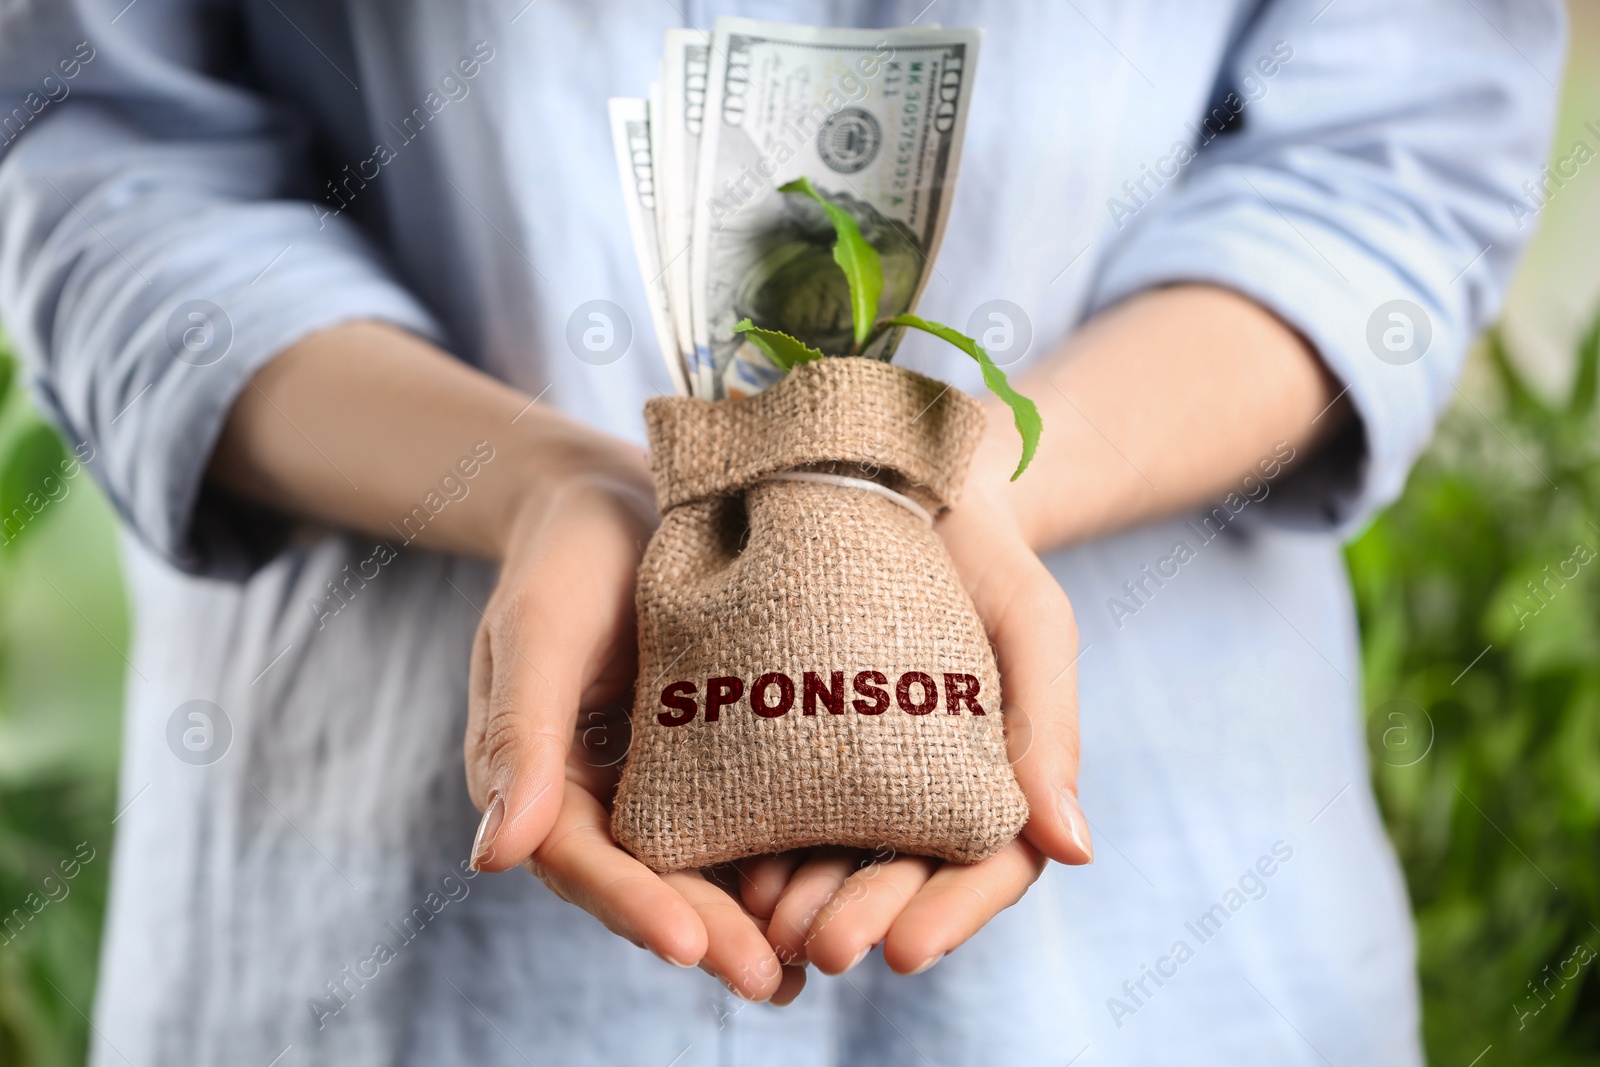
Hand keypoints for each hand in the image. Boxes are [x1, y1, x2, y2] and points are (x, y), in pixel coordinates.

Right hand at [462, 434, 803, 1003]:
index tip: (687, 943)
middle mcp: (601, 797)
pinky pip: (747, 817)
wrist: (627, 498)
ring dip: (749, 921)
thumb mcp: (538, 628)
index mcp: (538, 780)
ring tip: (808, 966)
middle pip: (648, 882)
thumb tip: (493, 859)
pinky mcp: (722, 760)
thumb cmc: (569, 552)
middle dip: (706, 935)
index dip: (631, 904)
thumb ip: (518, 734)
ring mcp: (662, 783)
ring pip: (700, 867)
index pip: (580, 859)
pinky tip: (838, 892)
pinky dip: (783, 860)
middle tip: (770, 980)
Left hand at [740, 409, 1092, 976]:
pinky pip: (773, 804)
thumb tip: (1074, 853)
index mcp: (993, 782)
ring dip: (802, 901)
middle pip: (895, 877)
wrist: (905, 482)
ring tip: (766, 923)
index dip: (946, 916)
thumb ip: (1051, 732)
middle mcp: (923, 791)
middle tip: (820, 949)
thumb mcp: (1033, 628)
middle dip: (858, 918)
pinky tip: (728, 868)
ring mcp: (854, 771)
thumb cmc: (988, 560)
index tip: (905, 952)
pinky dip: (756, 845)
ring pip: (832, 856)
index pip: (980, 871)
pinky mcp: (790, 739)